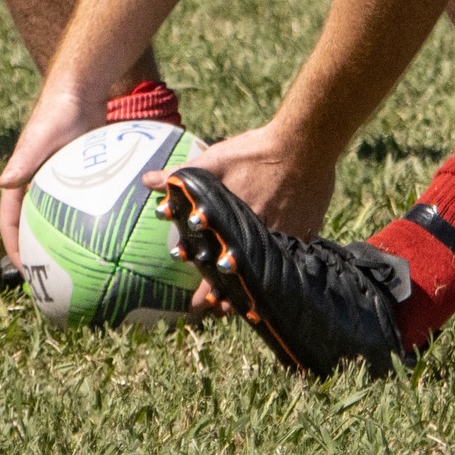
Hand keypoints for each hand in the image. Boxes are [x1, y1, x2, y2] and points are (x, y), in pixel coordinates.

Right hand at [0, 84, 107, 264]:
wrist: (81, 88)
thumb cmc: (56, 111)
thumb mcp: (39, 138)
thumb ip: (24, 160)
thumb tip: (4, 182)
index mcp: (20, 179)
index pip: (10, 222)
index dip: (14, 249)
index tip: (27, 273)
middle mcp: (36, 183)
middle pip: (32, 226)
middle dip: (38, 254)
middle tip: (52, 280)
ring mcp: (57, 181)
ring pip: (55, 219)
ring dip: (61, 242)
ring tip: (79, 269)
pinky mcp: (77, 175)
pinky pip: (79, 206)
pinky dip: (85, 223)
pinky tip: (105, 239)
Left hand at [147, 119, 336, 306]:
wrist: (304, 144)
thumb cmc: (256, 152)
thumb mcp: (215, 159)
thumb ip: (182, 175)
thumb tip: (147, 181)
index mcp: (232, 223)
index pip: (215, 266)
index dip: (204, 289)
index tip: (195, 307)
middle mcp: (257, 237)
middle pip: (241, 276)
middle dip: (228, 296)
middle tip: (217, 311)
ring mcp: (284, 238)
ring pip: (266, 273)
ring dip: (253, 288)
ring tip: (243, 306)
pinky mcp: (306, 233)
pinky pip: (292, 259)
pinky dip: (282, 270)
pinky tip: (279, 279)